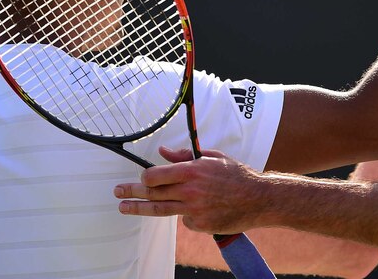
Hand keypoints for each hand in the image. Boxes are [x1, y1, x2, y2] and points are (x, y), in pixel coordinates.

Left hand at [114, 147, 266, 233]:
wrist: (260, 198)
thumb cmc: (237, 175)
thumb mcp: (213, 157)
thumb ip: (185, 156)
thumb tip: (163, 152)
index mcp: (192, 171)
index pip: (156, 175)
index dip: (145, 178)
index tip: (140, 179)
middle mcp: (190, 191)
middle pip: (153, 194)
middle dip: (132, 193)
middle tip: (117, 193)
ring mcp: (194, 210)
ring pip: (160, 210)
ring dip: (139, 209)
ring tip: (124, 208)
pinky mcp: (200, 225)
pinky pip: (184, 219)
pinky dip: (186, 213)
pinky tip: (200, 208)